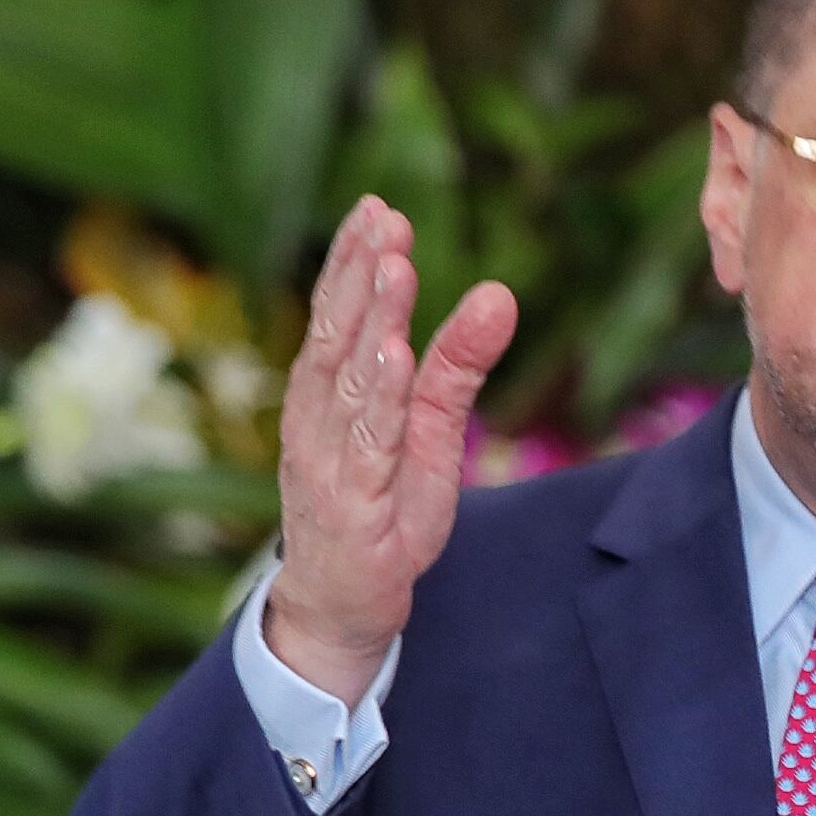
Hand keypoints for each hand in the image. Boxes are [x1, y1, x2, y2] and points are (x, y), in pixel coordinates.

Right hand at [266, 197, 517, 700]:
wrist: (343, 606)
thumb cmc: (383, 510)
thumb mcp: (430, 428)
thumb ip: (458, 364)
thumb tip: (500, 292)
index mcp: (328, 394)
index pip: (338, 316)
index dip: (354, 262)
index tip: (379, 208)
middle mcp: (316, 419)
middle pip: (336, 334)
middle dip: (359, 273)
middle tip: (384, 217)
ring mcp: (325, 461)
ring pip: (347, 380)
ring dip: (370, 320)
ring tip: (393, 267)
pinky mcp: (347, 505)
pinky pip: (363, 444)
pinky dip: (376, 399)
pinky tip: (391, 358)